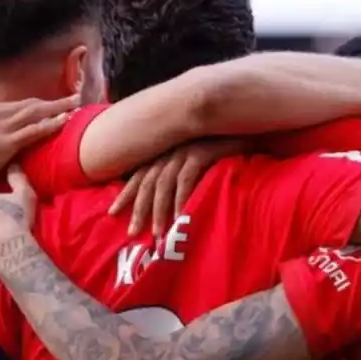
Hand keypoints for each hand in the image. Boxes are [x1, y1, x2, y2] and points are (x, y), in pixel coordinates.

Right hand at [0, 95, 79, 196]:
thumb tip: (4, 134)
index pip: (20, 104)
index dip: (41, 104)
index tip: (57, 103)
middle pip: (32, 104)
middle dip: (55, 101)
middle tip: (76, 97)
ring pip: (35, 113)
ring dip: (59, 109)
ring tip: (77, 106)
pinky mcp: (4, 143)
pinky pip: (33, 131)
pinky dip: (51, 124)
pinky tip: (64, 122)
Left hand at [108, 138, 245, 235]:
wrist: (248, 126)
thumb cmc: (223, 148)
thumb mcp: (197, 160)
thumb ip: (183, 176)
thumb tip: (171, 203)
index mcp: (166, 152)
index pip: (140, 174)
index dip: (125, 194)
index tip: (112, 213)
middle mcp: (170, 150)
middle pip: (147, 182)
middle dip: (138, 208)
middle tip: (132, 232)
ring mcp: (185, 150)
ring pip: (163, 183)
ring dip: (159, 210)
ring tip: (157, 233)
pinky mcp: (201, 152)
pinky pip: (185, 179)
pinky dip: (180, 198)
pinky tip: (178, 216)